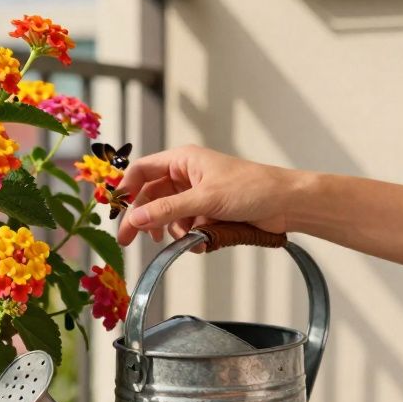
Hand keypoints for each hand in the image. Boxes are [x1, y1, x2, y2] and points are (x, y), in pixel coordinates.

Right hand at [115, 146, 304, 246]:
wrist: (286, 204)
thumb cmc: (252, 188)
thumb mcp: (204, 199)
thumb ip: (167, 210)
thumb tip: (136, 219)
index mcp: (182, 160)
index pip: (141, 171)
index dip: (126, 190)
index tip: (115, 211)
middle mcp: (186, 176)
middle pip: (151, 198)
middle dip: (145, 219)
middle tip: (129, 240)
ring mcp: (196, 195)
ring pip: (168, 216)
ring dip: (174, 231)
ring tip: (188, 238)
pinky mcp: (207, 212)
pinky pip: (186, 227)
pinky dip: (190, 236)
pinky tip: (203, 241)